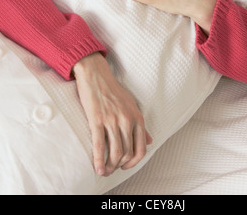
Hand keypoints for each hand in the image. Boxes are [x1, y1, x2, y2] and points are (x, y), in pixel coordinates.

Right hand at [73, 53, 151, 176]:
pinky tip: (97, 168)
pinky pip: (99, 146)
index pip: (141, 148)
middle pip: (127, 153)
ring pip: (116, 152)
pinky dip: (99, 161)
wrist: (96, 75)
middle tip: (113, 169)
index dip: (134, 162)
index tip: (126, 165)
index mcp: (137, 117)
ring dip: (110, 166)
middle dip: (120, 165)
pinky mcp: (97, 120)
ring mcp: (112, 120)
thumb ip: (140, 125)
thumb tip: (150, 141)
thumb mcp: (131, 105)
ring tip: (105, 171)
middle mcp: (127, 120)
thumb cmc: (113, 90)